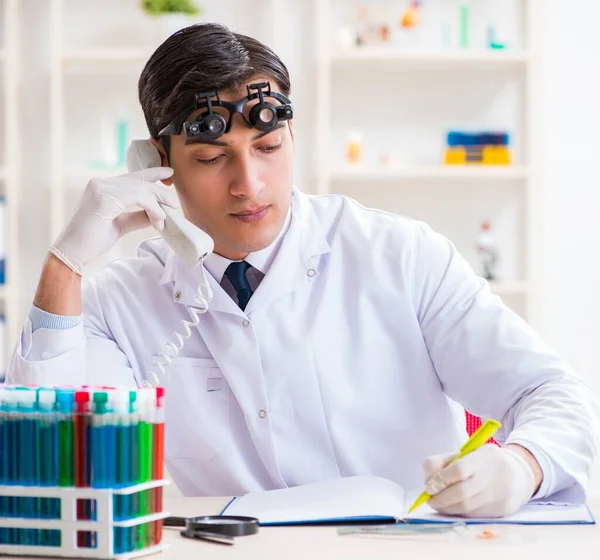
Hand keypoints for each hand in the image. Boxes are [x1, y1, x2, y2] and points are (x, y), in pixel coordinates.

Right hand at [50, 167, 178, 274]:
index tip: (169, 173)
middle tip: (175, 204)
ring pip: (141, 189)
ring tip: (166, 218)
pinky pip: (138, 198)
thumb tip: (157, 213)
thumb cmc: (93, 240)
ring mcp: (101, 188)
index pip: (132, 176)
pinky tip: (158, 220)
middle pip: (139, 181)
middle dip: (160, 192)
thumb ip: (137, 216)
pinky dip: (152, 208)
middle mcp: (100, 182)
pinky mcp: (104, 198)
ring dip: (158, 204)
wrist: (73, 252)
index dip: (152, 173)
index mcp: (102, 186)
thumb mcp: (120, 225)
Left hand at [423, 444, 536, 517]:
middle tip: (430, 500)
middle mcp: (494, 475)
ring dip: (447, 508)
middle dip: (441, 499)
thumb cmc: (483, 463)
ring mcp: (500, 494)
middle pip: (462, 492)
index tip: (428, 488)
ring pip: (467, 507)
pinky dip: (459, 512)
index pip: (460, 469)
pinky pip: (474, 515)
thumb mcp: (466, 454)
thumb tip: (428, 483)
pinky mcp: (503, 510)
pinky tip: (454, 508)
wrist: (519, 474)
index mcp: (485, 455)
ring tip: (439, 504)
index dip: (441, 480)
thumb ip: (444, 463)